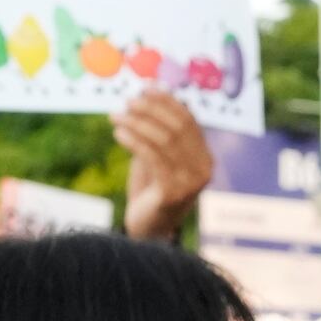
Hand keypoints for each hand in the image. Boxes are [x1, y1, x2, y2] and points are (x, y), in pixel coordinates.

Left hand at [115, 91, 209, 242]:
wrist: (149, 230)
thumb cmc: (151, 190)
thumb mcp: (158, 156)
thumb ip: (158, 131)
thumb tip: (149, 93)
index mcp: (204, 157)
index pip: (188, 120)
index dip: (166, 101)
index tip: (144, 90)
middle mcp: (203, 169)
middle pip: (177, 126)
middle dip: (150, 110)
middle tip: (126, 103)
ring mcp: (190, 182)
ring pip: (163, 139)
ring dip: (136, 123)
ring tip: (116, 117)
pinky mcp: (172, 192)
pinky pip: (152, 156)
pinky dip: (134, 140)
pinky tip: (119, 134)